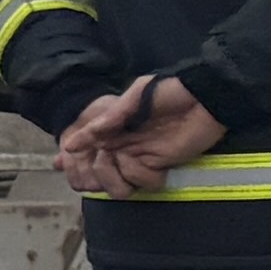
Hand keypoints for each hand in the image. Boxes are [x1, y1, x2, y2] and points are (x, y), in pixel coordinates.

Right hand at [61, 76, 227, 195]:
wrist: (206, 99)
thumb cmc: (170, 91)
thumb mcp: (136, 95)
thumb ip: (111, 116)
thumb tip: (82, 137)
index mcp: (115, 124)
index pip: (88, 142)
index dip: (76, 152)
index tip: (64, 160)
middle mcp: (124, 142)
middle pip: (98, 166)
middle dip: (97, 171)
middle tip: (103, 162)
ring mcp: (141, 154)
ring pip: (117, 177)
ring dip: (118, 176)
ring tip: (127, 165)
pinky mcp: (160, 164)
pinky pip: (142, 178)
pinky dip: (144, 177)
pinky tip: (154, 169)